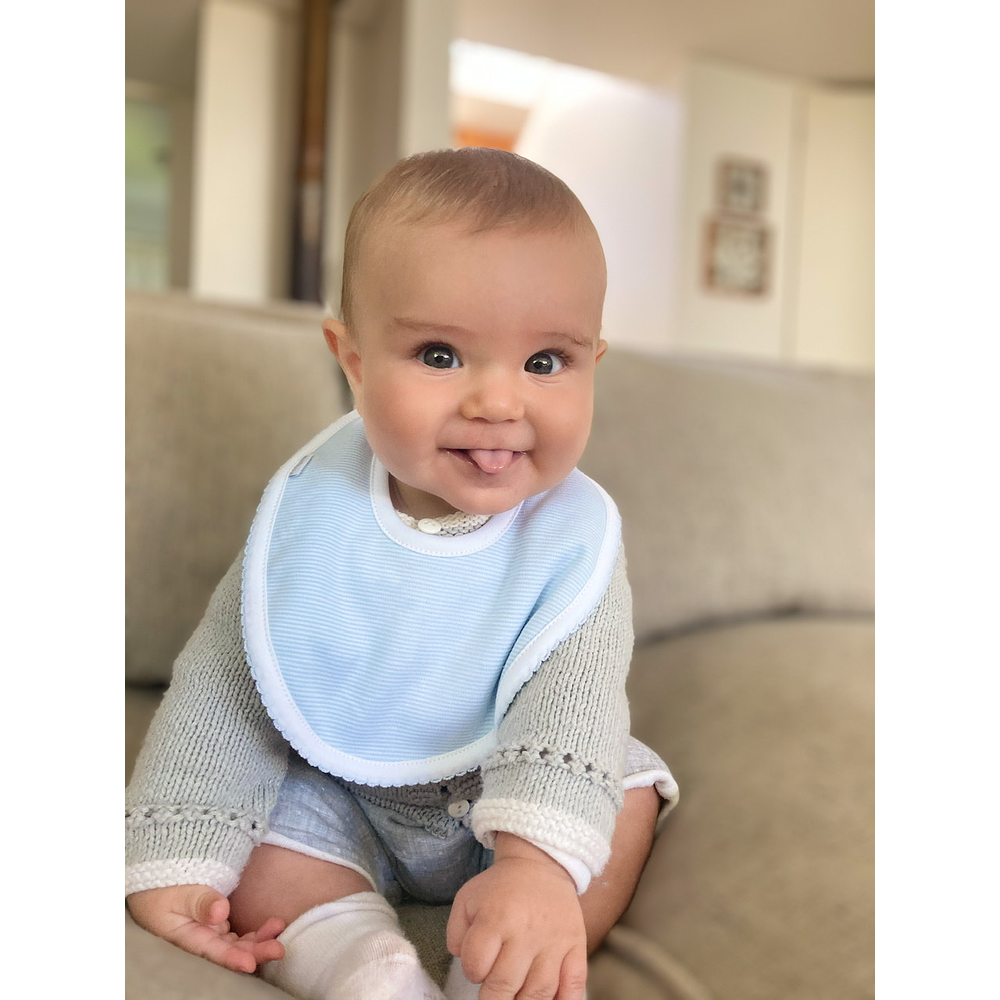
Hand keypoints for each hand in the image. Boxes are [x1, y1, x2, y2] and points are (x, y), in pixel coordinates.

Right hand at [127, 884, 285, 973]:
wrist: (158, 878)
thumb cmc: (162, 886)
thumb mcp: (178, 892)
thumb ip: (199, 901)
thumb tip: (221, 911)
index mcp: (186, 936)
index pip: (211, 951)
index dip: (231, 958)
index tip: (250, 963)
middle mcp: (201, 938)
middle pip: (229, 950)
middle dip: (254, 951)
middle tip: (278, 949)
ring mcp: (211, 930)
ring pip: (237, 942)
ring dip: (259, 940)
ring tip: (279, 929)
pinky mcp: (218, 921)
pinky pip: (238, 933)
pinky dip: (256, 932)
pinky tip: (273, 925)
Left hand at [447, 835, 587, 999]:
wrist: (541, 865)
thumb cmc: (500, 889)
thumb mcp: (468, 899)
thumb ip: (456, 934)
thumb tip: (468, 966)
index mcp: (496, 918)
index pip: (475, 965)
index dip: (472, 971)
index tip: (477, 966)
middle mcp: (526, 931)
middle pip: (505, 984)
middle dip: (494, 997)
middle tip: (494, 993)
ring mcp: (554, 941)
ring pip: (539, 991)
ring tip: (516, 995)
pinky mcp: (576, 945)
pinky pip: (575, 984)